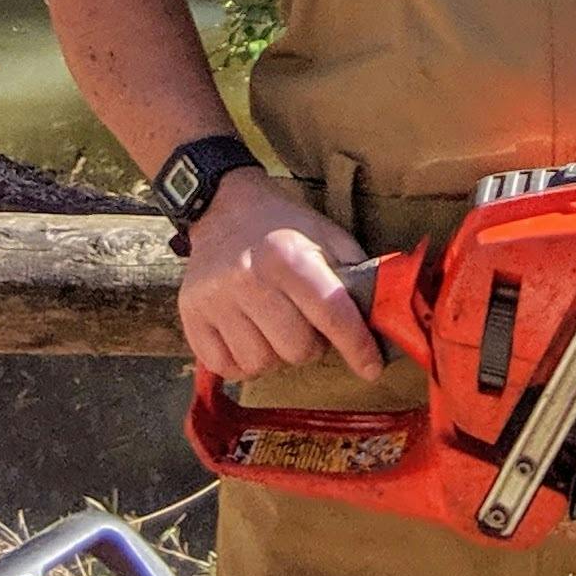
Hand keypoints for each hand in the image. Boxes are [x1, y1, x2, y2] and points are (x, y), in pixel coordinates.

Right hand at [178, 172, 383, 381]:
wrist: (223, 208)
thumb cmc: (283, 225)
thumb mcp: (325, 235)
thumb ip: (356, 272)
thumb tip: (383, 313)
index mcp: (288, 256)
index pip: (331, 313)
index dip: (357, 346)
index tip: (371, 367)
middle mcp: (250, 278)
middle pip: (297, 349)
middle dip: (312, 345)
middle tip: (306, 324)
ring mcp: (216, 300)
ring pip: (262, 363)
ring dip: (276, 355)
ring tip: (275, 327)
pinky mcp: (191, 316)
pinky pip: (227, 368)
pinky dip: (243, 362)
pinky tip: (249, 336)